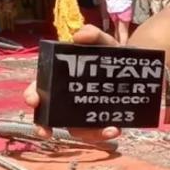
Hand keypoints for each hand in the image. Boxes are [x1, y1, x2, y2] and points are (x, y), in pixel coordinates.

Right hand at [22, 25, 123, 142]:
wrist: (137, 66)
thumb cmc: (109, 54)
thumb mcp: (104, 42)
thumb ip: (93, 35)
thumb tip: (79, 36)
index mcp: (61, 80)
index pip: (39, 89)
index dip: (32, 95)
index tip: (34, 100)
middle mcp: (68, 100)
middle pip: (49, 116)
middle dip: (44, 125)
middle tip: (47, 130)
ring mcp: (83, 113)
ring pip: (76, 130)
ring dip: (86, 134)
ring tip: (103, 130)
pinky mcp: (100, 120)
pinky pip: (97, 131)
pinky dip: (104, 132)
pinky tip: (115, 128)